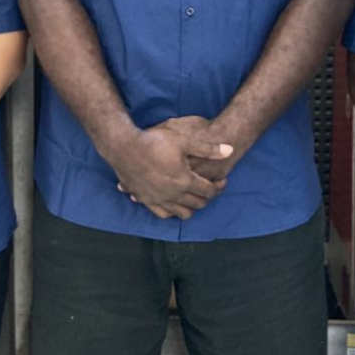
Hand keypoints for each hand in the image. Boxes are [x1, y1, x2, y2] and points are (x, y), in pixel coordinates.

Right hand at [113, 118, 232, 219]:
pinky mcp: (146, 200)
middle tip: (210, 188)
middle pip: (197, 203)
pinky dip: (172, 211)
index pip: (209, 191)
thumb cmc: (154, 142)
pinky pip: (163, 213)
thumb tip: (230, 150)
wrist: (124, 147)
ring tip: (193, 197)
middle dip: (207, 197)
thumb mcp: (184, 141)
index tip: (221, 181)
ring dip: (191, 207)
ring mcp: (159, 199)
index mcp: (185, 180)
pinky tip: (174, 203)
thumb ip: (208, 148)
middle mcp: (173, 194)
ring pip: (182, 212)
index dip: (218, 187)